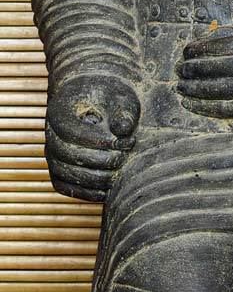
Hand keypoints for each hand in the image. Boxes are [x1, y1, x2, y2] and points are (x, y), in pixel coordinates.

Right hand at [45, 74, 139, 201]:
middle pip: (65, 153)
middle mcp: (50, 133)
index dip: (97, 140)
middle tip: (124, 157)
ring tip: (118, 173)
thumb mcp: (121, 99)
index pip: (70, 130)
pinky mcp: (58, 170)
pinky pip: (64, 187)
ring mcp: (52, 153)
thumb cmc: (111, 99)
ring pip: (63, 172)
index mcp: (60, 110)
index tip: (122, 142)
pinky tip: (107, 190)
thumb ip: (123, 112)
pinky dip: (84, 192)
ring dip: (93, 178)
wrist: (100, 103)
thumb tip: (123, 130)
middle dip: (99, 160)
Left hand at [176, 22, 232, 119]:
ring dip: (190, 90)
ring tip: (180, 87)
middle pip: (203, 71)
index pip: (204, 50)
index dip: (189, 52)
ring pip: (209, 93)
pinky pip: (222, 110)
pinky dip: (202, 108)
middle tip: (179, 71)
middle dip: (186, 71)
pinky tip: (190, 103)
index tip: (184, 54)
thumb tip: (192, 43)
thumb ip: (220, 34)